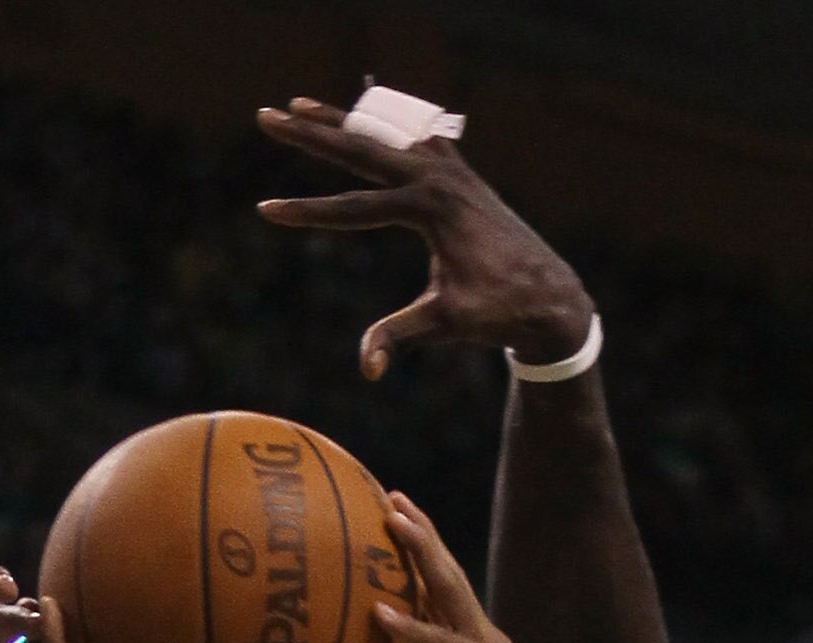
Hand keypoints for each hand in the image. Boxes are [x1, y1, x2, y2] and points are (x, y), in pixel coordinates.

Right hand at [256, 97, 592, 376]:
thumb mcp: (445, 324)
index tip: (264, 209)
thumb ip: (400, 336)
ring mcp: (449, 168)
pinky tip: (366, 112)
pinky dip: (384, 124)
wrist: (549, 294)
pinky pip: (412, 136)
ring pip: (381, 133)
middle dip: (308, 135)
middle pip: (358, 148)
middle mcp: (436, 176)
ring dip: (339, 119)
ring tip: (299, 104)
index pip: (351, 207)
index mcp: (428, 207)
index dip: (306, 212)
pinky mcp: (458, 172)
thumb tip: (368, 368)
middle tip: (266, 116)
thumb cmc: (497, 312)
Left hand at [371, 492, 564, 642]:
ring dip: (420, 554)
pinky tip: (381, 614)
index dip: (418, 565)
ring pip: (448, 592)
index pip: (441, 599)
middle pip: (446, 579)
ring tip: (393, 518)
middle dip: (421, 536)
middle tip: (392, 499)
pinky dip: (412, 629)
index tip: (393, 530)